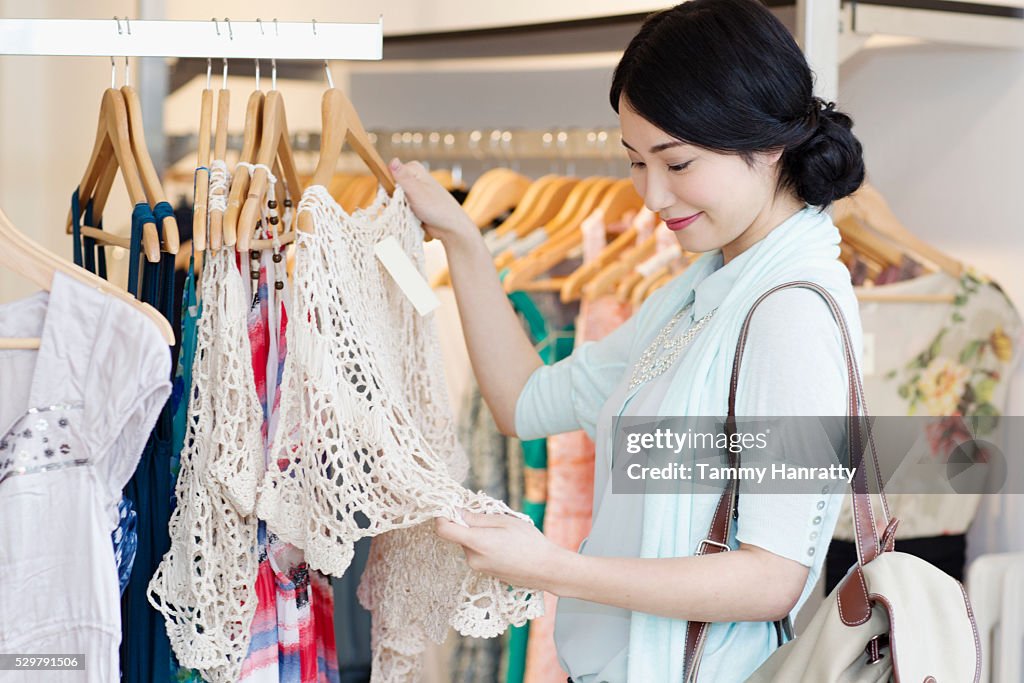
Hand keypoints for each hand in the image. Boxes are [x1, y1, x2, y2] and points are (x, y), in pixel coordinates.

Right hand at [389, 158, 476, 243]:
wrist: (450, 227)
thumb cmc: (437, 209)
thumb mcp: (417, 191)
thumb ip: (403, 177)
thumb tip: (393, 160)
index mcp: (413, 169)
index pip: (387, 174)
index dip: (387, 187)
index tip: (396, 198)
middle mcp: (411, 178)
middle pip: (388, 187)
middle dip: (392, 200)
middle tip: (405, 207)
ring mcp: (411, 191)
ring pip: (392, 199)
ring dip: (397, 208)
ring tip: (409, 213)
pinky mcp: (412, 203)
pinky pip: (398, 208)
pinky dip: (401, 213)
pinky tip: (410, 217)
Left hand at [435, 510, 572, 592]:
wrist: (547, 570)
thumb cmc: (529, 543)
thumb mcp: (504, 521)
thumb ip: (477, 518)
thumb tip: (457, 512)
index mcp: (477, 543)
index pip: (444, 530)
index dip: (442, 515)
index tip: (450, 506)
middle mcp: (473, 558)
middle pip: (458, 535)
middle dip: (468, 523)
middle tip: (490, 517)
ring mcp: (479, 568)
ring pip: (468, 544)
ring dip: (478, 534)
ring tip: (502, 533)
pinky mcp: (486, 573)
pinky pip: (477, 553)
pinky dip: (484, 545)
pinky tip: (504, 544)